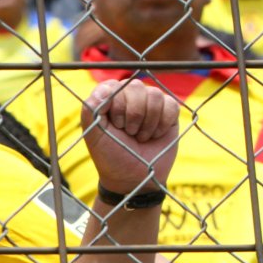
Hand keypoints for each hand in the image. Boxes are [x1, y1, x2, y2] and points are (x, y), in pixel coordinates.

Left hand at [81, 80, 178, 194]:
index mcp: (107, 97)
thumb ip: (91, 109)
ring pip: (154, 95)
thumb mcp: (93, 134)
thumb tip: (104, 89)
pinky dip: (162, 124)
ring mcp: (149, 102)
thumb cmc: (111, 154)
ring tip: (140, 136)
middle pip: (136, 87)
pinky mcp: (168, 111)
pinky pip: (171, 105)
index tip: (116, 126)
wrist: (134, 177)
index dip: (116, 106)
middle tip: (129, 133)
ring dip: (148, 122)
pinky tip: (155, 135)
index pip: (113, 85)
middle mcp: (128, 95)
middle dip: (133, 115)